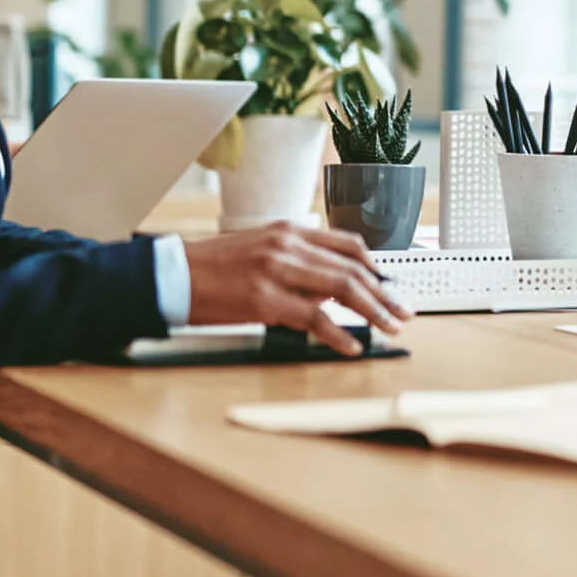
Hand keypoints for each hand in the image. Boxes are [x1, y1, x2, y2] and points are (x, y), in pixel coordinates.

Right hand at [183, 221, 410, 356]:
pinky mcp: (265, 300)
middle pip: (353, 269)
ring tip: (390, 328)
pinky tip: (351, 346)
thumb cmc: (214, 267)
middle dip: (385, 293)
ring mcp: (278, 271)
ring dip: (373, 312)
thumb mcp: (261, 249)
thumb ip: (297, 261)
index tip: (394, 284)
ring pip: (342, 290)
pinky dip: (338, 334)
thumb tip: (332, 288)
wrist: (173, 275)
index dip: (378, 267)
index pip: (349, 245)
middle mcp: (289, 245)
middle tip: (403, 311)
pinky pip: (314, 318)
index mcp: (290, 231)